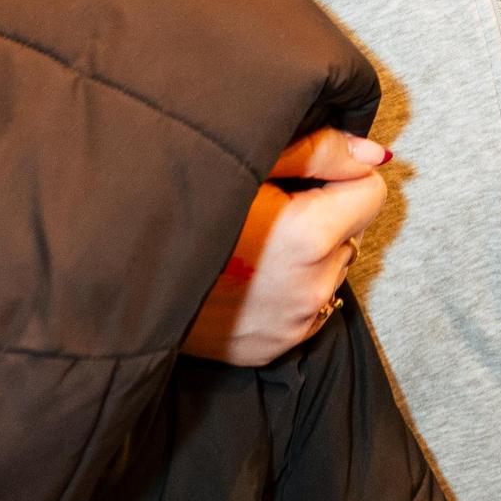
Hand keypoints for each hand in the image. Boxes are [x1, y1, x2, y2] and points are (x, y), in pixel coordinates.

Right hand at [182, 129, 388, 368]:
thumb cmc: (181, 210)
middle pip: (351, 233)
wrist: (124, 285)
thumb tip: (377, 154)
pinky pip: (305, 307)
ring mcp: (293, 325)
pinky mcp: (274, 349)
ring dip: (308, 254)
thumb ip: (321, 151)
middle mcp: (310, 289)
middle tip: (269, 211)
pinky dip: (289, 288)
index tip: (305, 177)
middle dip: (323, 216)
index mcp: (308, 237)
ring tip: (253, 244)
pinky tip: (247, 277)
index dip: (340, 176)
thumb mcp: (249, 162)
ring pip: (329, 270)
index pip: (371, 192)